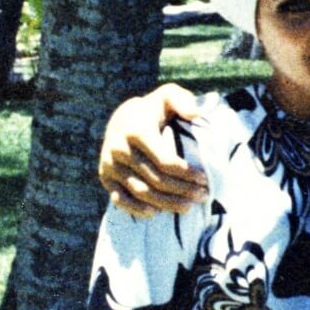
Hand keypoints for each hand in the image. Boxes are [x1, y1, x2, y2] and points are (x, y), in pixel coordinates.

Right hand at [98, 83, 208, 215]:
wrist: (121, 118)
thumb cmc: (153, 110)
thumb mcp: (168, 96)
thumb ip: (183, 100)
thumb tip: (196, 114)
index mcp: (136, 130)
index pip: (164, 160)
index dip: (186, 173)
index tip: (205, 178)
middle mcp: (119, 148)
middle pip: (155, 179)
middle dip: (182, 190)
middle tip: (203, 195)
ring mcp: (110, 164)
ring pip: (142, 192)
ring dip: (167, 203)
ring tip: (189, 206)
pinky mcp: (105, 177)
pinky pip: (121, 199)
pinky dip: (138, 209)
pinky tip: (157, 212)